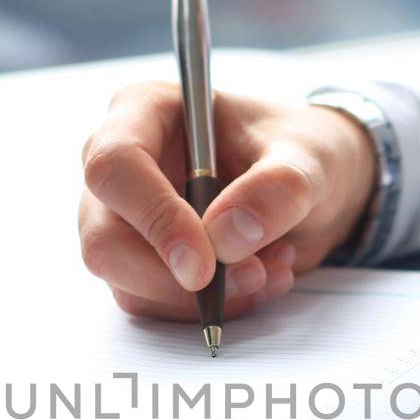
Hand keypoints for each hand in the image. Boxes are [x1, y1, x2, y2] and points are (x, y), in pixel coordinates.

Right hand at [78, 82, 376, 318]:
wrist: (314, 186)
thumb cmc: (300, 150)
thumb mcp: (309, 157)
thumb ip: (277, 189)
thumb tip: (227, 237)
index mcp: (144, 113)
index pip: (115, 166)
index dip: (155, 219)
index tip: (206, 263)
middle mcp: (122, 168)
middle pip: (105, 239)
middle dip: (177, 277)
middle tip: (251, 276)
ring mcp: (125, 220)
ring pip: (126, 282)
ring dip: (204, 297)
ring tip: (270, 269)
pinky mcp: (141, 263)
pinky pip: (155, 304)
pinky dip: (212, 306)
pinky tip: (259, 278)